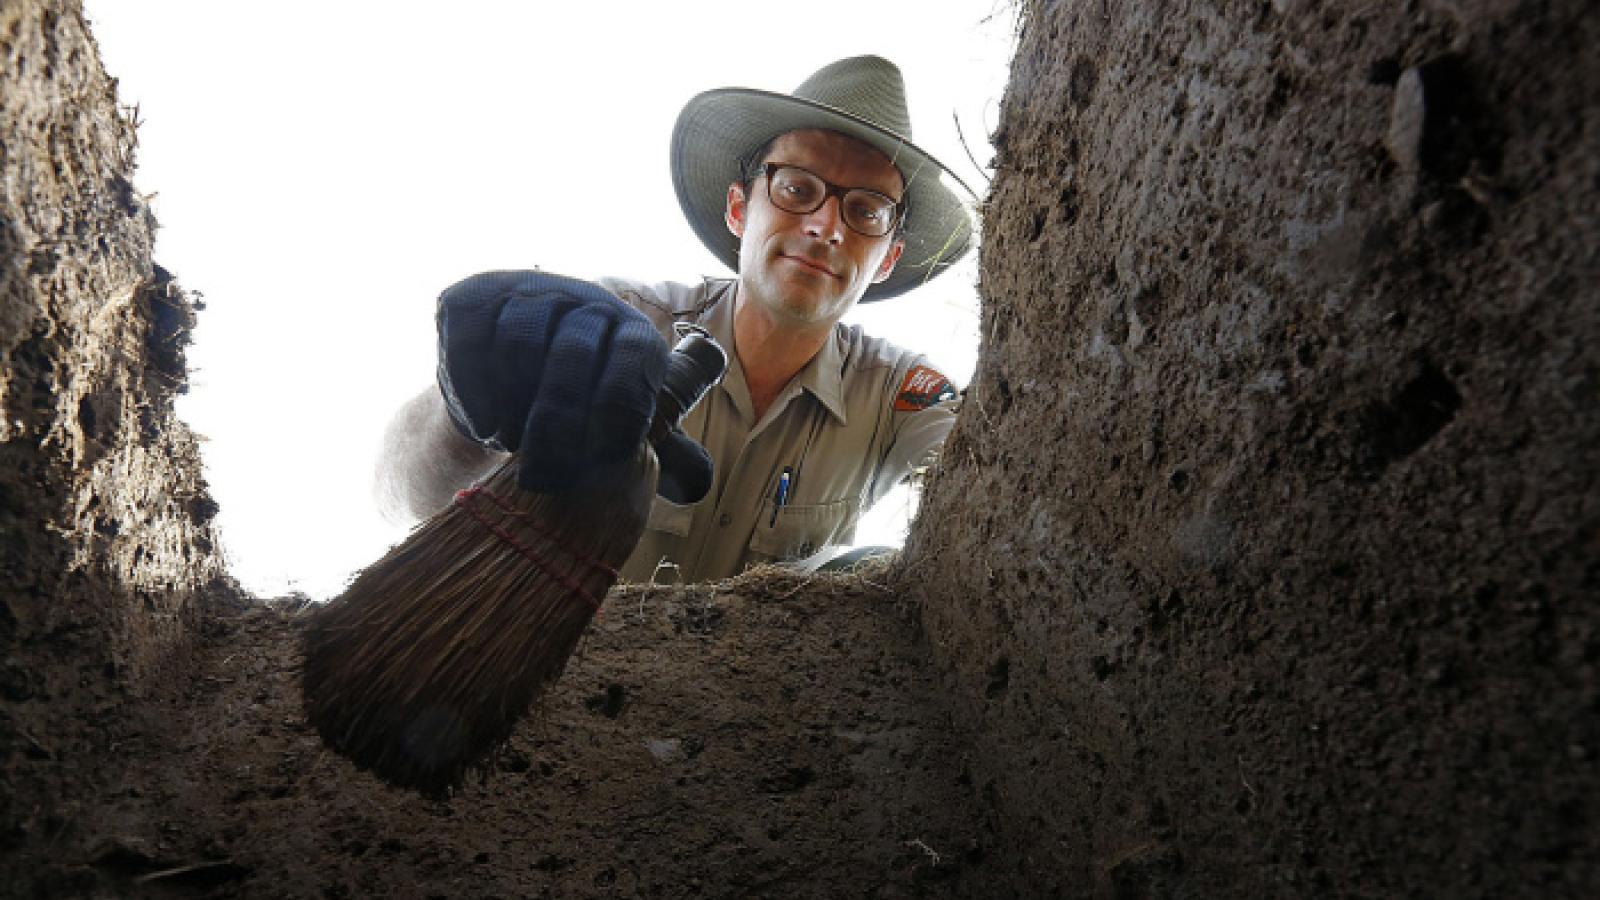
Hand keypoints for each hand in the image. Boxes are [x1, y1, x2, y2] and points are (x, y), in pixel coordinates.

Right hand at [436, 271, 671, 493]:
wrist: (501, 392)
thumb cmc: (576, 417)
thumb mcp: (623, 431)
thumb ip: (664, 454)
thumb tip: (697, 483)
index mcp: (632, 331)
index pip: (636, 358)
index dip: (619, 412)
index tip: (601, 459)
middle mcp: (583, 299)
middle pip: (573, 354)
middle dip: (559, 425)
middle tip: (546, 475)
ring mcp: (526, 291)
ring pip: (518, 344)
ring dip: (515, 407)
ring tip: (516, 444)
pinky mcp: (469, 299)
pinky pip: (468, 343)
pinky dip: (475, 393)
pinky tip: (486, 424)